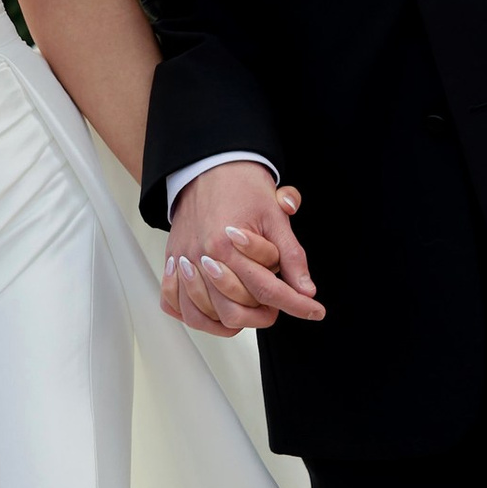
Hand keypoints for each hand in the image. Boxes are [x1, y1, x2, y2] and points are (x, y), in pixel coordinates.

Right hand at [163, 165, 324, 335]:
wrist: (208, 166)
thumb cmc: (242, 187)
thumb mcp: (276, 216)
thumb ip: (291, 256)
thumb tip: (307, 290)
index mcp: (229, 244)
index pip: (267, 290)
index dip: (296, 305)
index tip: (314, 312)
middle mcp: (203, 257)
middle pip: (234, 311)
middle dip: (263, 316)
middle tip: (278, 307)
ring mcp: (183, 262)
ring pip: (206, 315)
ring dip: (233, 321)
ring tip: (251, 310)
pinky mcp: (172, 263)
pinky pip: (176, 305)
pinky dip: (196, 316)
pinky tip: (216, 312)